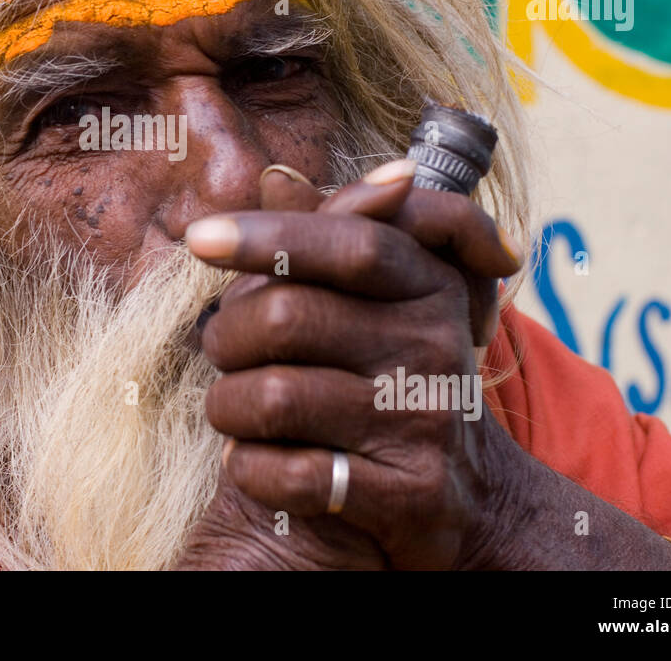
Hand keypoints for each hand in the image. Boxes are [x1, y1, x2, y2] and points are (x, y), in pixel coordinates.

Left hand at [179, 159, 525, 568]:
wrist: (473, 494)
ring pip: (275, 397)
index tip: (197, 238)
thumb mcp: (381, 299)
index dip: (269, 235)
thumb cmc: (395, 376)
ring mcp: (424, 420)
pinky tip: (250, 461)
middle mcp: (433, 345)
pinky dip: (250, 468)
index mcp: (427, 284)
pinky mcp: (409, 492)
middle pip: (288, 317)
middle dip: (226, 336)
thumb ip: (328, 237)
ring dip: (227, 407)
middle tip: (220, 351)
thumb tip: (273, 176)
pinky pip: (293, 475)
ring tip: (231, 410)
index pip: (350, 241)